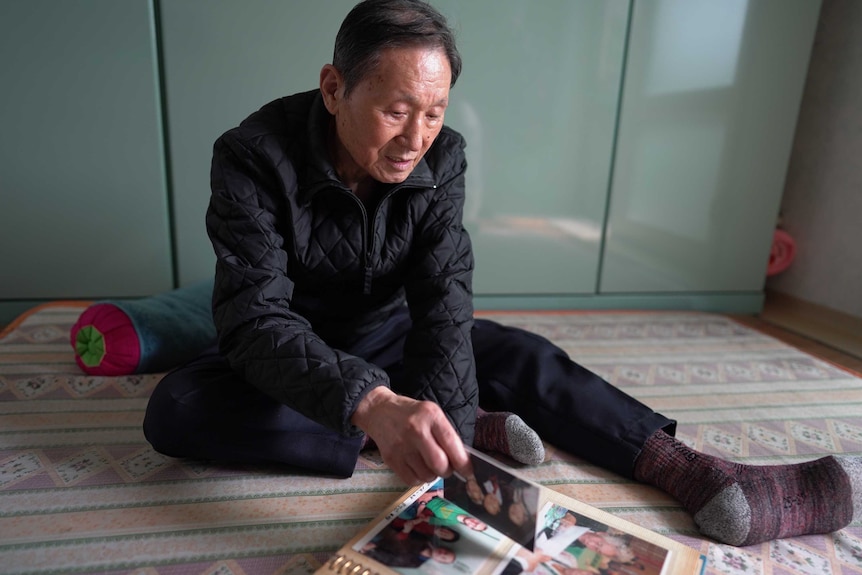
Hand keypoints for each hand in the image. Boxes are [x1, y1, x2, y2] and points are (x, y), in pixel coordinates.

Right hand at [351, 386, 469, 484]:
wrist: (379, 411)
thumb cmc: (411, 414)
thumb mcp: (432, 414)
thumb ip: (446, 434)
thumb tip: (462, 462)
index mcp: (431, 416)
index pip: (451, 443)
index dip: (463, 462)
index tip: (468, 471)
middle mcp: (416, 430)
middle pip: (439, 464)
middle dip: (447, 471)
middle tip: (446, 468)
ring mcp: (402, 446)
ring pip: (426, 475)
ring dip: (432, 475)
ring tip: (428, 464)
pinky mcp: (390, 458)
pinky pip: (411, 480)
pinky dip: (419, 479)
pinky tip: (417, 468)